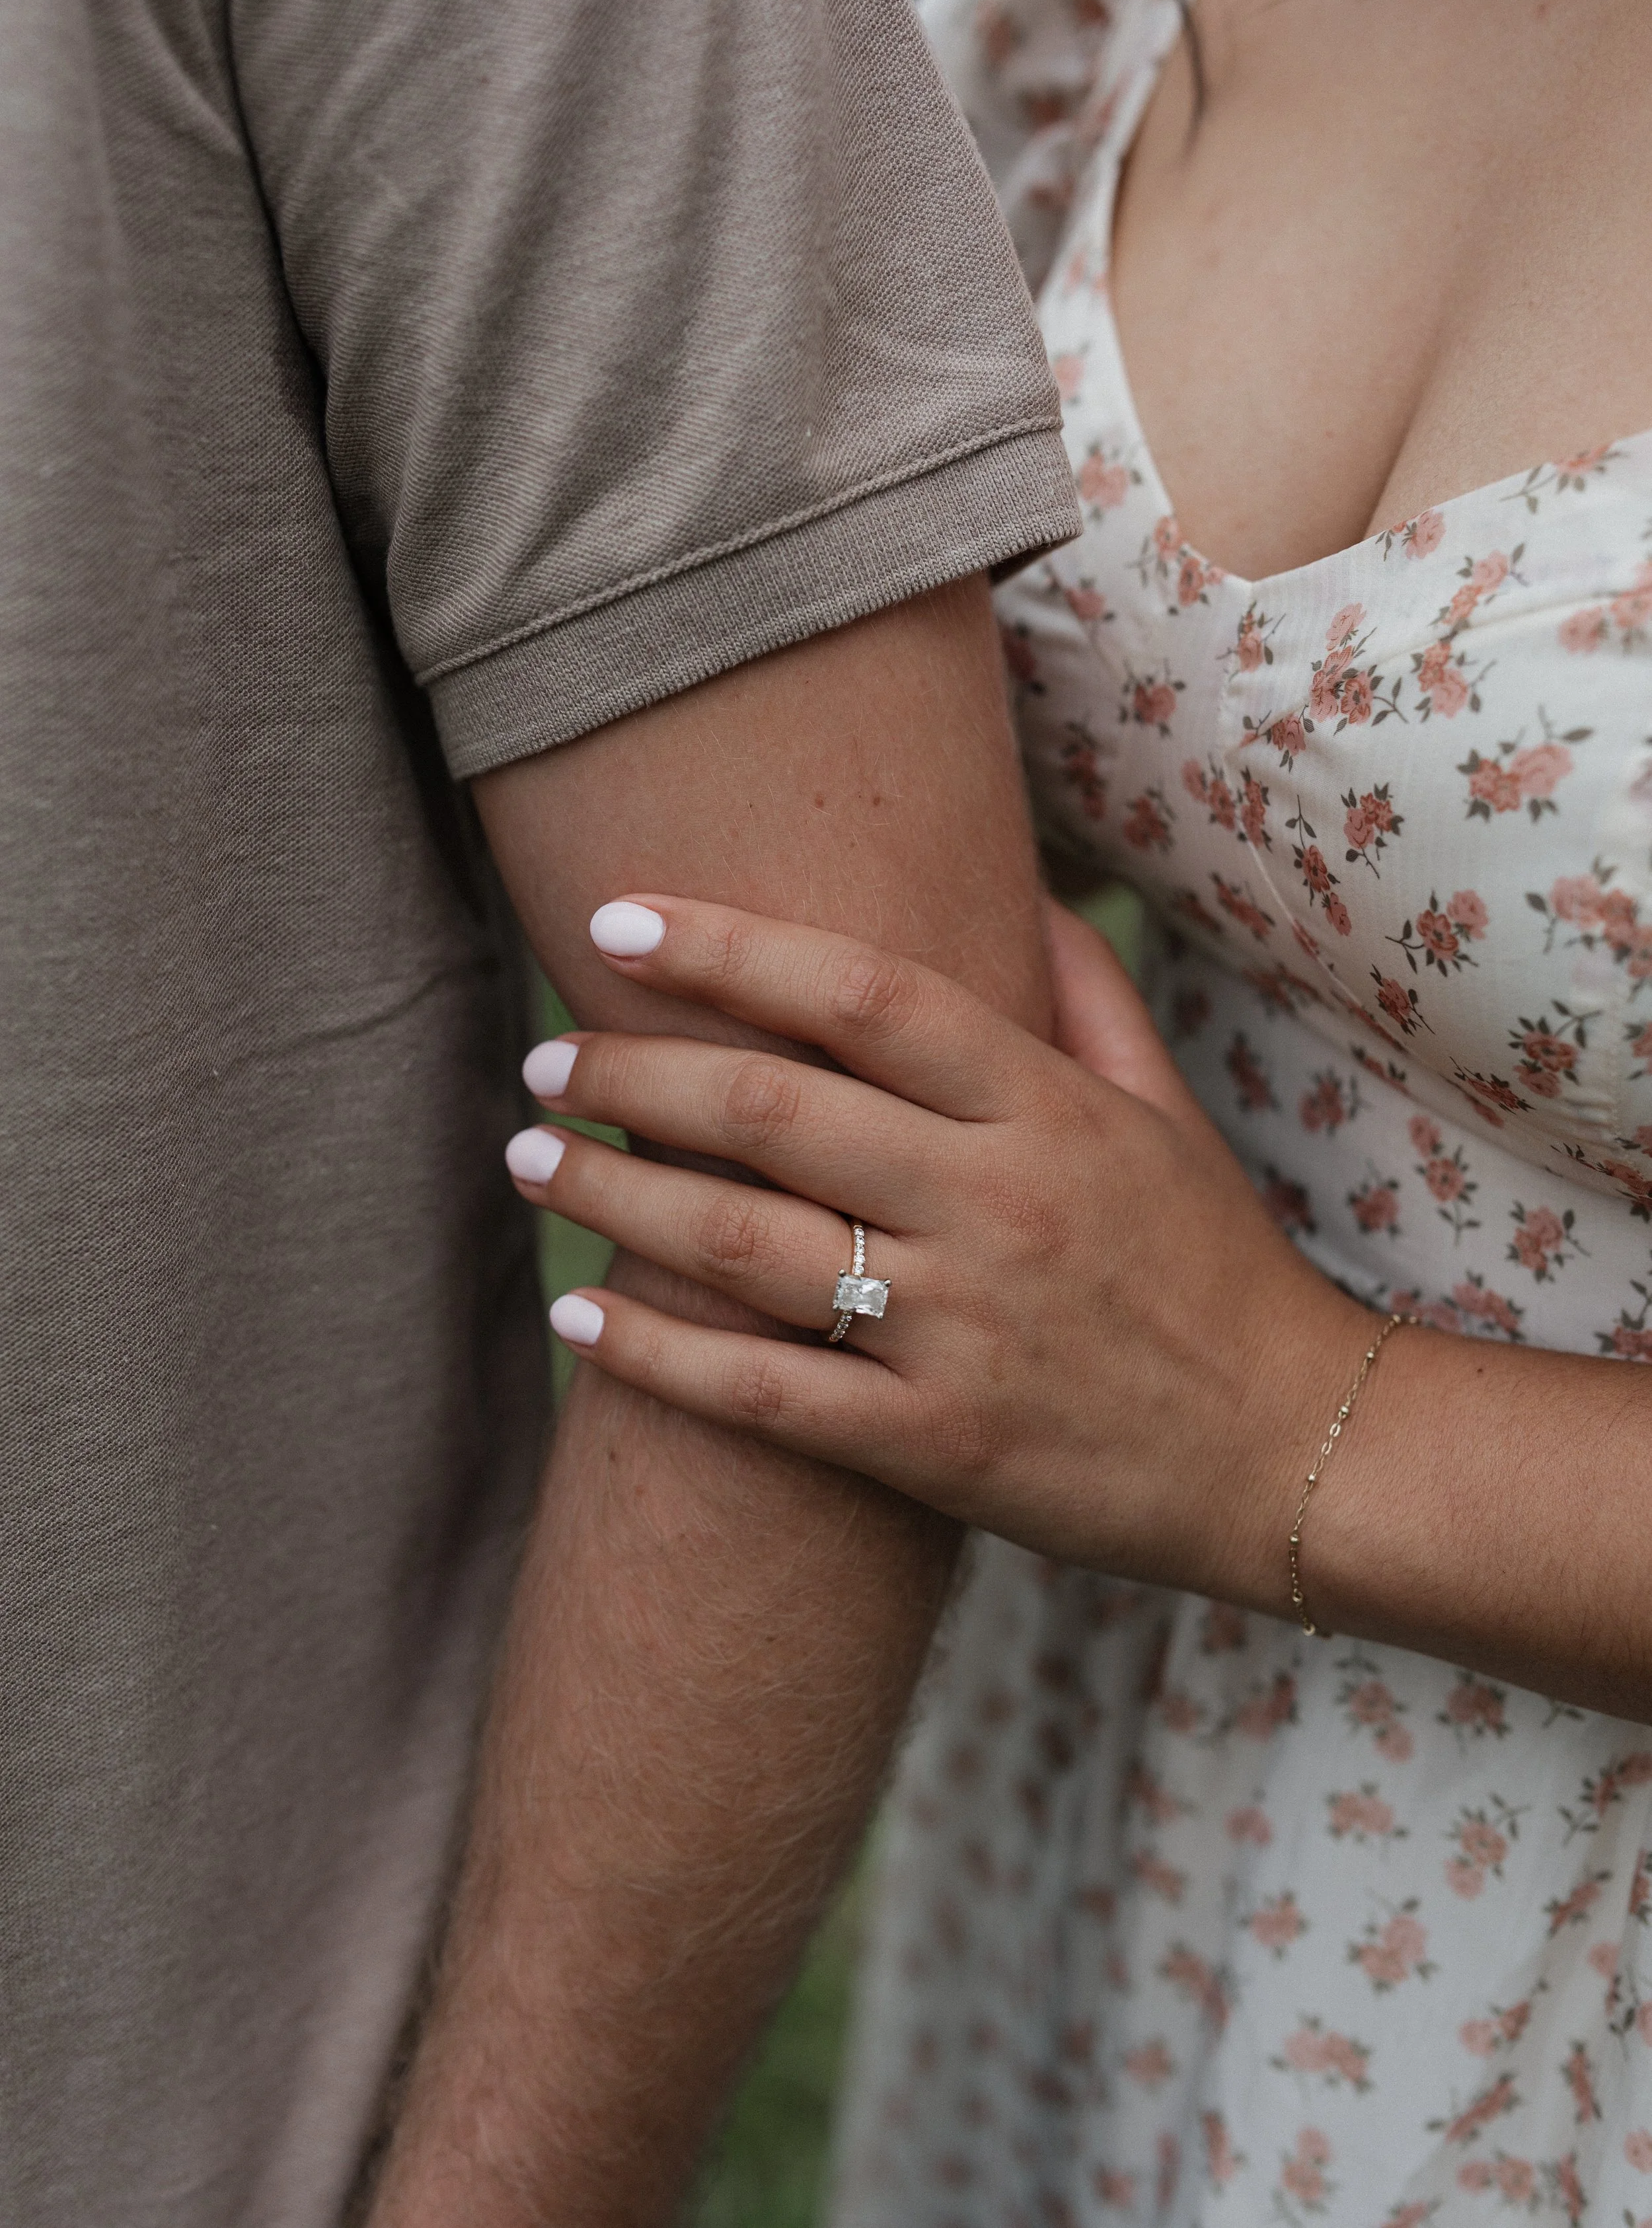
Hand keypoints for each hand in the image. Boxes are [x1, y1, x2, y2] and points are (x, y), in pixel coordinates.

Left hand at [508, 896, 1368, 1609]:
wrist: (1296, 1455)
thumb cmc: (1215, 1268)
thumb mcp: (1166, 1110)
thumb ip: (1080, 990)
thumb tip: (1004, 880)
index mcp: (1045, 1109)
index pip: (863, 995)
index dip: (728, 949)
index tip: (617, 922)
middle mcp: (996, 1205)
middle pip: (774, 1112)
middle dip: (632, 1072)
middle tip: (542, 1055)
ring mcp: (963, 1332)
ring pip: (745, 1245)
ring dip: (613, 1194)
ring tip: (527, 1159)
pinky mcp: (937, 1449)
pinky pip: (765, 1395)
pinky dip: (657, 1355)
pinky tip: (576, 1315)